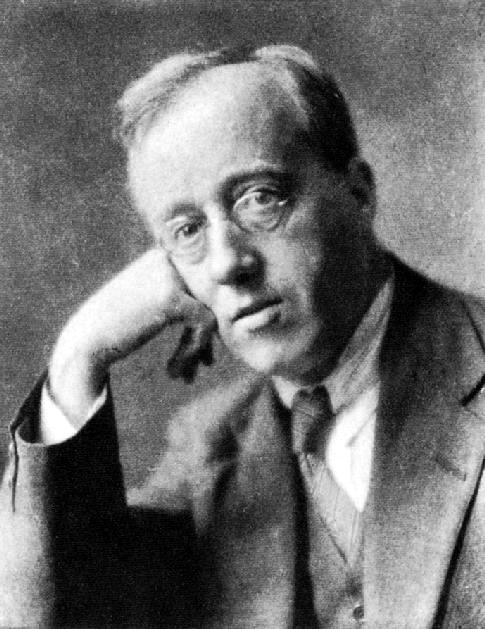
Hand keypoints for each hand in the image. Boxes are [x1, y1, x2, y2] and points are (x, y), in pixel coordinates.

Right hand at [49, 248, 215, 425]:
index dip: (204, 320)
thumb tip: (228, 304)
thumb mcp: (151, 302)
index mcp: (163, 255)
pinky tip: (172, 371)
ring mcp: (170, 276)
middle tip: (200, 366)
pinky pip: (204, 325)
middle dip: (206, 336)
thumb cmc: (117, 328)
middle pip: (210, 299)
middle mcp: (168, 258)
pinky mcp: (172, 297)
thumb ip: (183, 297)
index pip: (203, 286)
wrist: (84, 343)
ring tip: (184, 376)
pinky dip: (193, 351)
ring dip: (199, 348)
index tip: (199, 351)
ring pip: (210, 312)